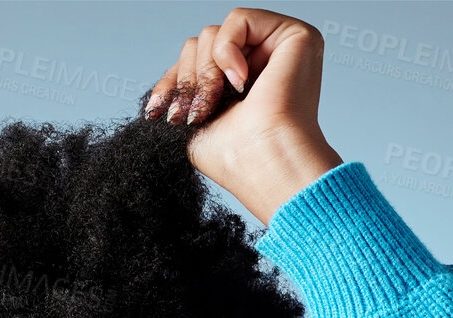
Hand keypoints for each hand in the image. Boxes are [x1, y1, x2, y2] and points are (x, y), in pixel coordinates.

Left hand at [143, 8, 342, 224]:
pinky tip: (239, 81)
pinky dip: (227, 50)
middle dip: (188, 79)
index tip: (158, 111)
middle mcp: (262, 62)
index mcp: (241, 83)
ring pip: (214, 33)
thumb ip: (186, 91)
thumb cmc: (236, 156)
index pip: (195, 63)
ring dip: (206, 71)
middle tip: (196, 113)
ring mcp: (278, 48)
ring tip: (217, 102)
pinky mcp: (295, 35)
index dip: (172, 82)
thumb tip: (168, 84)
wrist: (265, 163)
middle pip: (201, 44)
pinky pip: (239, 19)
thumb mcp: (193, 119)